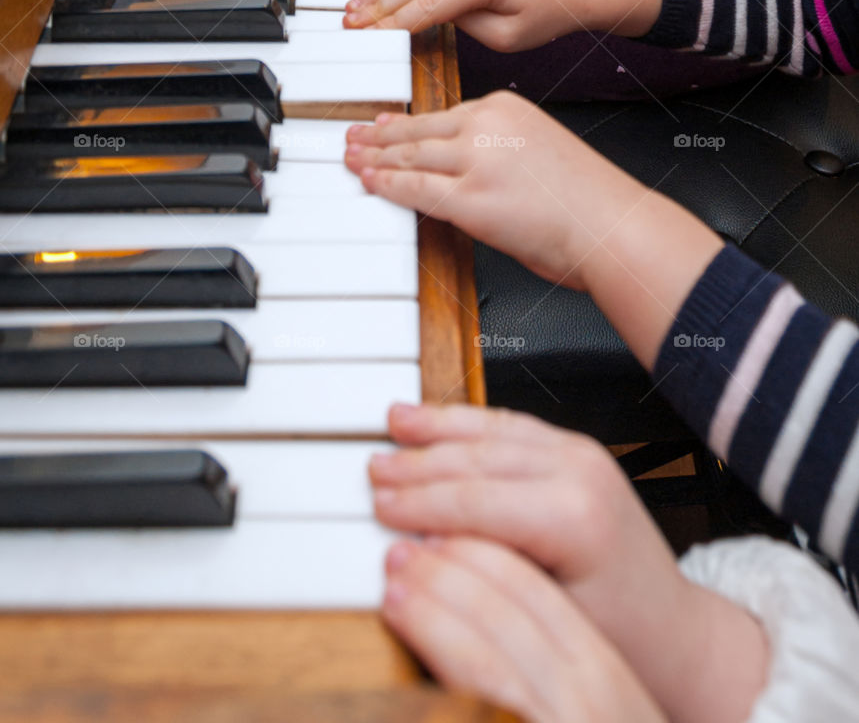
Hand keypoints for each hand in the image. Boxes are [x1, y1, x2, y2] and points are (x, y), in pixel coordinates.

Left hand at [345, 91, 626, 287]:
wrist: (612, 224)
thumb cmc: (588, 200)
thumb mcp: (540, 150)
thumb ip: (499, 151)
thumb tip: (464, 169)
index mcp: (506, 108)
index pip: (442, 114)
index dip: (405, 122)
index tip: (384, 124)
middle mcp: (487, 126)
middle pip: (418, 130)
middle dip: (378, 136)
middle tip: (353, 137)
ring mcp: (476, 161)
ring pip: (409, 155)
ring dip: (373, 158)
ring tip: (351, 158)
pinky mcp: (469, 199)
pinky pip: (415, 189)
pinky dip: (386, 185)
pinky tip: (368, 182)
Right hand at [375, 405, 767, 722]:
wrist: (671, 630)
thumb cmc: (619, 637)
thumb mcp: (545, 618)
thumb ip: (487, 573)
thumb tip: (421, 549)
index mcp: (575, 515)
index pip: (475, 500)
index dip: (420, 503)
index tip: (379, 506)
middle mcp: (581, 471)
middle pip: (478, 458)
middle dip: (419, 464)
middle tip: (373, 471)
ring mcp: (582, 454)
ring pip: (492, 430)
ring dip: (438, 429)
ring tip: (394, 426)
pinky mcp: (577, 451)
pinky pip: (511, 425)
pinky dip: (469, 421)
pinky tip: (438, 420)